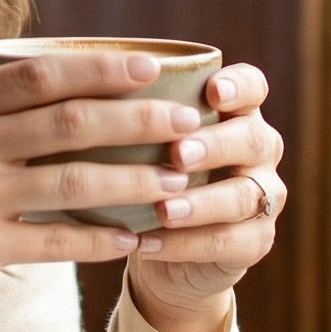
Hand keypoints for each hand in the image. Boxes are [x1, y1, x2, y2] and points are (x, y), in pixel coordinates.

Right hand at [0, 47, 249, 331]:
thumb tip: (63, 83)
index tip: (153, 69)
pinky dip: (100, 240)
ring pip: (73, 182)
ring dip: (134, 182)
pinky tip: (133, 238)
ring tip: (176, 184)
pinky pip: (55, 242)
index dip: (102, 69)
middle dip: (138, 121)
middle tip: (187, 124)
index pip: (40, 74)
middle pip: (69, 122)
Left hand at [125, 65, 283, 331]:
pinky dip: (187, 245)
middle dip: (213, 146)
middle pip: (252, 139)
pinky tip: (147, 244)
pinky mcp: (255, 240)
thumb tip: (68, 86)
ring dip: (201, 203)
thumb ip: (125, 115)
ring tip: (162, 210)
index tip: (212, 92)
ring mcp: (262, 195)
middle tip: (177, 153)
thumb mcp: (134, 141)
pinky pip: (231, 242)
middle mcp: (257, 149)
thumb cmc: (142, 173)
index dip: (238, 87)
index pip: (251, 87)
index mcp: (234, 112)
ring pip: (244, 195)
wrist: (158, 243)